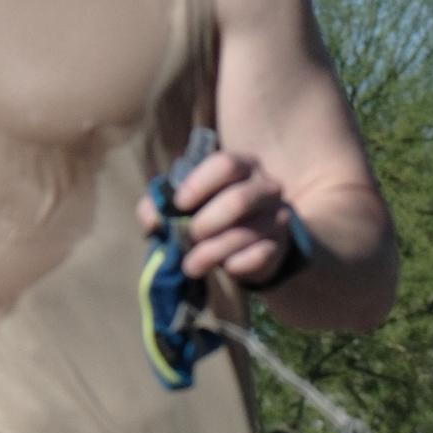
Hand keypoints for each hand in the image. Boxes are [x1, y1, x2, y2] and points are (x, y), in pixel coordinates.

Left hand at [140, 138, 297, 286]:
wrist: (246, 243)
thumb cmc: (209, 214)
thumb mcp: (183, 204)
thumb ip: (160, 205)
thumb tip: (152, 220)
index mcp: (242, 165)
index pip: (226, 164)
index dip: (199, 185)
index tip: (179, 204)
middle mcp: (265, 187)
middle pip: (238, 200)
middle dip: (206, 223)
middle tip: (189, 236)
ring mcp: (276, 217)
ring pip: (245, 234)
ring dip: (212, 253)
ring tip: (191, 266)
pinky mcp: (279, 246)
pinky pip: (258, 257)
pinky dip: (236, 265)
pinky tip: (225, 267)